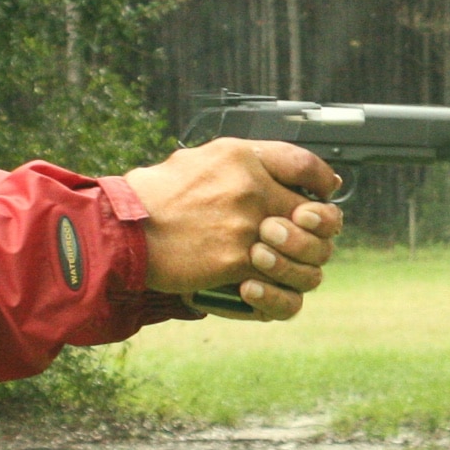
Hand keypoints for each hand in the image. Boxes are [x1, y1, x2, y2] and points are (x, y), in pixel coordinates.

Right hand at [123, 139, 342, 319]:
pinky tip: (256, 289)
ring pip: (308, 254)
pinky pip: (277, 283)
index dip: (323, 181)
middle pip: (319, 213)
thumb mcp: (197, 159)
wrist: (122, 229)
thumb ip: (238, 163)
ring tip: (279, 264)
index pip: (305, 164)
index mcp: (243, 157)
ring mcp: (248, 227)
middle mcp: (252, 188)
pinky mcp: (237, 263)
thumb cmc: (152, 196)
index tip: (326, 191)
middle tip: (308, 236)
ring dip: (300, 263)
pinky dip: (271, 292)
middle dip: (320, 229)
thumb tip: (268, 169)